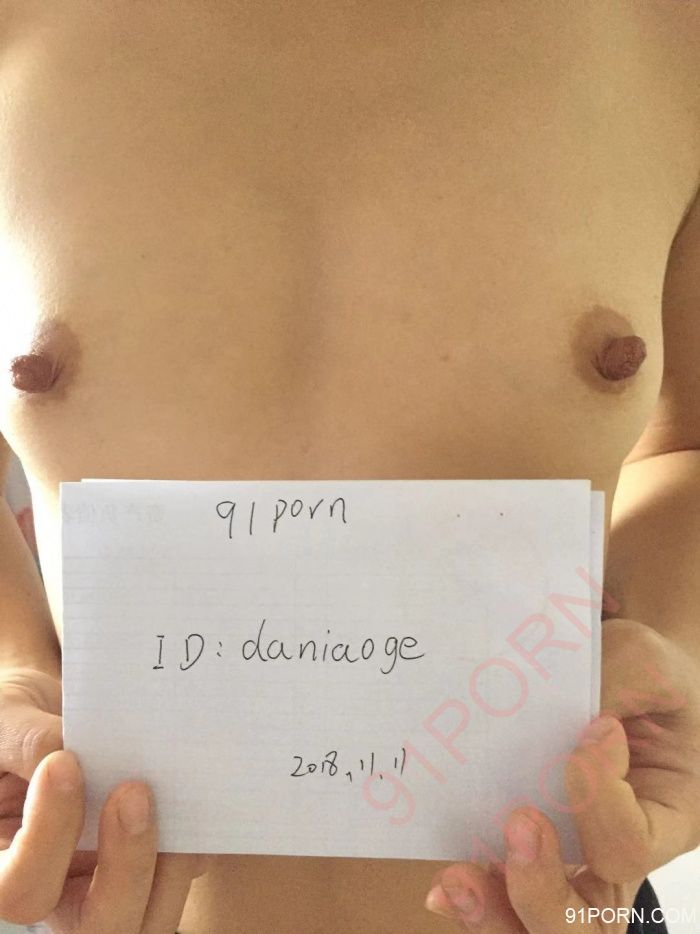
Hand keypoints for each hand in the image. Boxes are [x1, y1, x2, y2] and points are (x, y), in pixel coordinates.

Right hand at [0, 666, 208, 932]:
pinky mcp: (158, 866)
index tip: (63, 764)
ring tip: (174, 790)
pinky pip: (186, 876)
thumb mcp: (11, 721)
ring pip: (150, 916)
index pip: (21, 888)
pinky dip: (196, 841)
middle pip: (96, 925)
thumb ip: (29, 742)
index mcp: (9, 864)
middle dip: (125, 865)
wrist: (68, 712)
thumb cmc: (22, 724)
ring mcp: (113, 885)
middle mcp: (60, 892)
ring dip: (171, 859)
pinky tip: (196, 792)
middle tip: (135, 790)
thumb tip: (70, 751)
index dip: (46, 837)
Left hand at [424, 618, 699, 930]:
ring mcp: (570, 861)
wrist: (627, 677)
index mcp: (664, 818)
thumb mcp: (646, 662)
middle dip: (544, 893)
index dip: (600, 798)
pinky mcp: (528, 849)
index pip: (630, 842)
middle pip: (590, 921)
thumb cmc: (645, 676)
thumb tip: (543, 699)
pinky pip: (502, 892)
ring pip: (540, 921)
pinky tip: (443, 889)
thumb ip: (613, 679)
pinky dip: (474, 897)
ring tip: (458, 881)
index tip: (596, 730)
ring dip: (495, 909)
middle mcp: (617, 857)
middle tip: (517, 826)